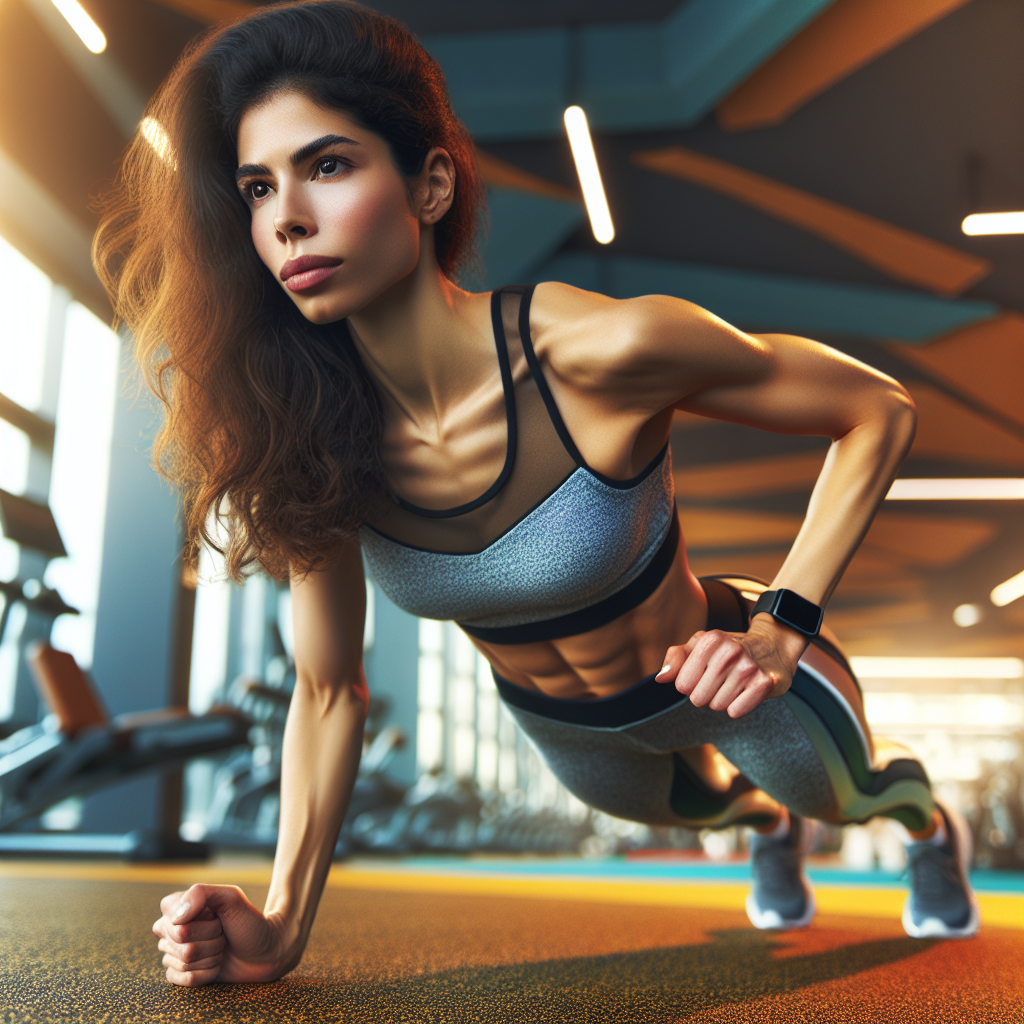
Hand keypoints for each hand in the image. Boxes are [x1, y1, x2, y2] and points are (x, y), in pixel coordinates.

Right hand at [153, 884, 294, 986]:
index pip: (171, 914)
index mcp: (181, 906)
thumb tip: (176, 918)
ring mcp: (175, 952)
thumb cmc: (249, 922)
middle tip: (223, 932)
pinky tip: (216, 965)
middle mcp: (174, 929)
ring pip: (182, 960)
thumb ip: (201, 893)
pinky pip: (182, 979)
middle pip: (179, 939)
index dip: (198, 918)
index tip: (216, 915)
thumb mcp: (232, 897)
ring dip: (210, 955)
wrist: (266, 952)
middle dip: (209, 937)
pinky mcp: (180, 974)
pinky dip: (205, 973)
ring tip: (222, 947)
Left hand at [655, 618, 806, 717]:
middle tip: (720, 680)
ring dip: (723, 700)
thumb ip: (676, 658)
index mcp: (709, 640)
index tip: (702, 674)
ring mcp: (748, 666)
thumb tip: (661, 678)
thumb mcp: (699, 645)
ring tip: (733, 683)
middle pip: (698, 698)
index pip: (682, 684)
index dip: (690, 684)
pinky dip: (738, 707)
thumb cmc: (728, 648)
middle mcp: (729, 650)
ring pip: (717, 706)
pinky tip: (745, 691)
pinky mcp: (765, 683)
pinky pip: (736, 711)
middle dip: (706, 694)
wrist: (772, 645)